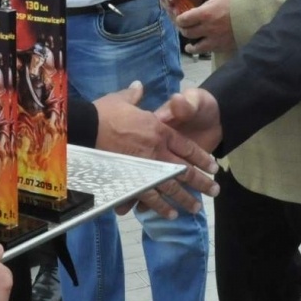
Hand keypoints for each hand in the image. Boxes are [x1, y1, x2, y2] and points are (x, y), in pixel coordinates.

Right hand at [94, 81, 219, 217]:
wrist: (86, 128)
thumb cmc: (104, 113)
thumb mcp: (122, 99)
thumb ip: (134, 95)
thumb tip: (139, 86)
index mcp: (159, 130)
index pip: (187, 147)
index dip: (201, 157)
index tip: (213, 166)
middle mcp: (157, 151)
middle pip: (185, 170)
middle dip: (202, 182)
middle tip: (214, 191)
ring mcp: (147, 168)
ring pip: (172, 187)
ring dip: (186, 198)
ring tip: (196, 207)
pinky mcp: (134, 181)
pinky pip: (152, 197)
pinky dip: (161, 207)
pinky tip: (170, 215)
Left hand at [176, 0, 234, 53]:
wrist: (252, 16)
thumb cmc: (236, 4)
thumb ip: (205, 7)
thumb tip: (195, 12)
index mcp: (204, 14)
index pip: (183, 20)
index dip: (179, 20)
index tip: (180, 19)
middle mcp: (207, 28)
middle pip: (187, 32)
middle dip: (184, 30)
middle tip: (185, 28)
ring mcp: (214, 40)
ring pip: (195, 47)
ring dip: (190, 45)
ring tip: (189, 45)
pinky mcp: (221, 47)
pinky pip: (207, 51)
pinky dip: (201, 50)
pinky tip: (200, 50)